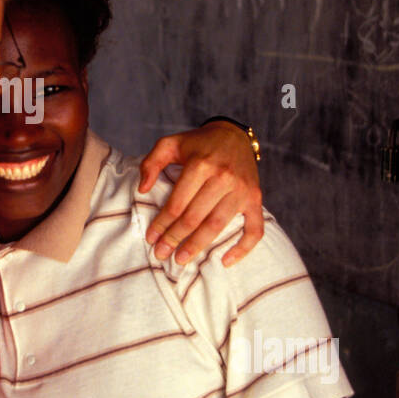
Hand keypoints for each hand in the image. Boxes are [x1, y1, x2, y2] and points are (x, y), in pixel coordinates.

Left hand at [138, 121, 262, 266]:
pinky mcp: (255, 198)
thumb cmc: (198, 144)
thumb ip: (151, 162)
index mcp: (201, 164)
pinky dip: (243, 248)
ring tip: (181, 259)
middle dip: (175, 238)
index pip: (177, 203)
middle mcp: (224, 177)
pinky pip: (254, 228)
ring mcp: (242, 189)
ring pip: (217, 225)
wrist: (234, 136)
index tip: (151, 238)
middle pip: (195, 217)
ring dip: (198, 246)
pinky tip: (225, 262)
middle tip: (161, 254)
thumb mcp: (170, 144)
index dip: (161, 223)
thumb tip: (143, 189)